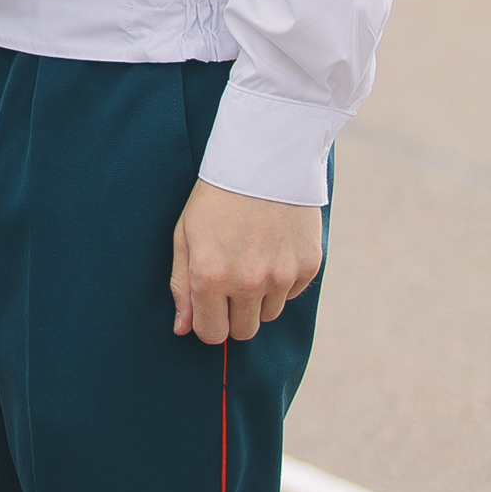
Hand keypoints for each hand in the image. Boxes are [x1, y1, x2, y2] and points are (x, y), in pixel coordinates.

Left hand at [170, 181, 322, 344]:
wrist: (263, 157)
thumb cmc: (215, 196)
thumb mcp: (185, 234)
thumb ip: (182, 285)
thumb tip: (183, 329)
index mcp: (211, 275)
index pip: (212, 334)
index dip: (209, 323)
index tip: (210, 307)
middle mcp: (248, 282)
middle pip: (244, 331)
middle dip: (234, 315)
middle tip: (231, 283)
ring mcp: (281, 275)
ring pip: (269, 314)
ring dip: (259, 297)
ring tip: (251, 257)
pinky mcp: (308, 265)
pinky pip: (292, 293)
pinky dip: (282, 279)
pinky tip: (273, 247)